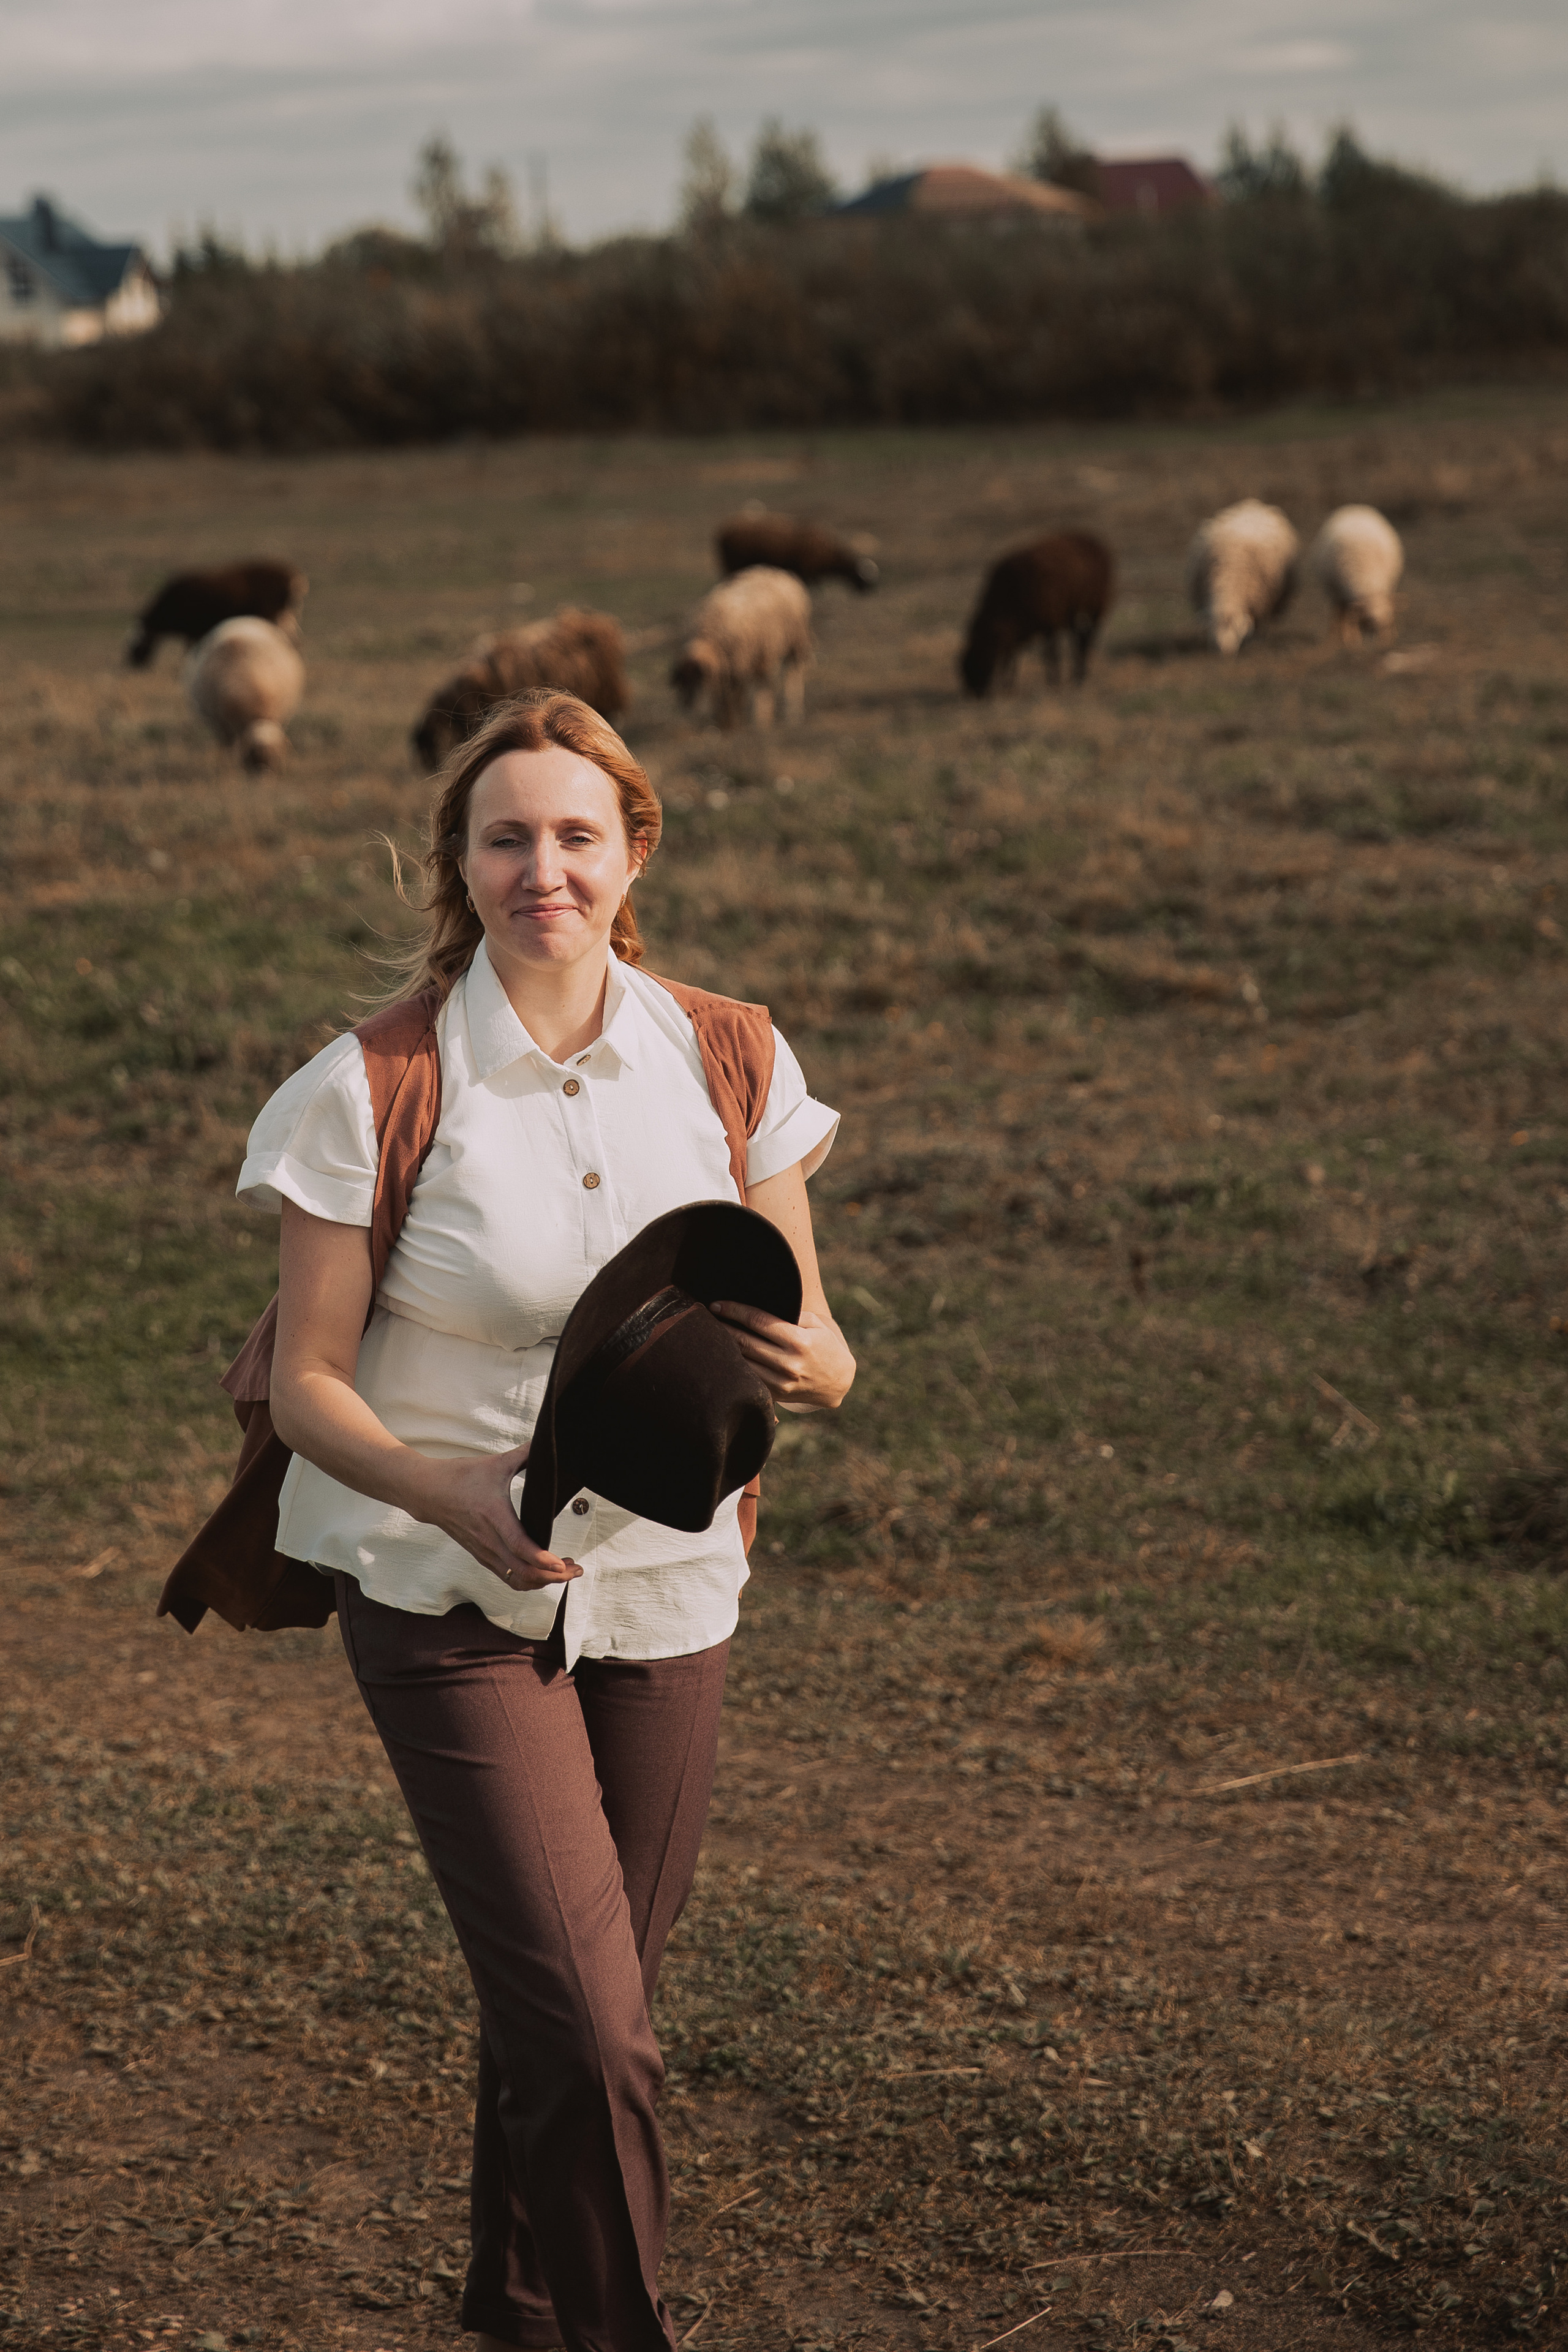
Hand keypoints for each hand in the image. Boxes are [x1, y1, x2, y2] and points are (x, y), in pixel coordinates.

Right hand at [407, 1444, 579, 1592]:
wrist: (427, 1492)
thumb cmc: (461, 1476)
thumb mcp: (495, 1463)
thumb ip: (525, 1454)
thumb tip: (547, 1441)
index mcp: (493, 1516)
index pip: (518, 1546)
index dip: (541, 1559)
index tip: (561, 1563)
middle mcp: (488, 1540)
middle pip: (522, 1571)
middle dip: (552, 1576)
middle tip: (577, 1568)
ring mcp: (484, 1551)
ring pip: (516, 1579)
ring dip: (542, 1581)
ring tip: (564, 1570)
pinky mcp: (482, 1556)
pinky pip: (508, 1578)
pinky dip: (529, 1580)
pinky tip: (544, 1571)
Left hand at [712, 1302, 855, 1411]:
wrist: (840, 1382)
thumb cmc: (826, 1345)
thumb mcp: (817, 1324)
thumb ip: (791, 1315)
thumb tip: (758, 1308)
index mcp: (799, 1341)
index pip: (758, 1321)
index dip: (734, 1310)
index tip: (717, 1304)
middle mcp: (789, 1363)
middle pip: (745, 1342)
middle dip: (723, 1326)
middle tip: (705, 1316)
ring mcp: (782, 1382)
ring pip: (743, 1362)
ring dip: (724, 1348)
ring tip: (710, 1334)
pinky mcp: (777, 1395)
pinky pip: (749, 1378)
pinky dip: (734, 1366)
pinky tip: (723, 1356)